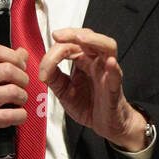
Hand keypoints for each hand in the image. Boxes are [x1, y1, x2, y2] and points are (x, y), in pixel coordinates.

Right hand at [0, 44, 28, 158]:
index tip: (20, 65)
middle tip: (22, 85)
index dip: (14, 56)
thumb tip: (21, 53)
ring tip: (19, 101)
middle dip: (23, 78)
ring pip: (13, 91)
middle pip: (8, 69)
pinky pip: (11, 115)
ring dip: (22, 97)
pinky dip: (20, 116)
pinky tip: (16, 115)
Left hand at [39, 28, 146, 149]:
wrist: (104, 124)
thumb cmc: (89, 105)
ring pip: (108, 47)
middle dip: (72, 34)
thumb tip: (42, 69)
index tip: (44, 68)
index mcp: (82, 61)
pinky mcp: (115, 88)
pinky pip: (117, 76)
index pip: (69, 46)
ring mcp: (107, 73)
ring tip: (81, 39)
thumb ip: (53, 78)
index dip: (54, 53)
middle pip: (89, 38)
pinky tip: (109, 63)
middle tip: (57, 35)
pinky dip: (114, 68)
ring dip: (94, 41)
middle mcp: (96, 62)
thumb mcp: (64, 91)